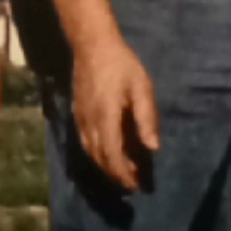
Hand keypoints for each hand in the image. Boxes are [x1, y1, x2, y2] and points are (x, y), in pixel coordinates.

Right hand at [72, 33, 159, 189]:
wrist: (92, 45)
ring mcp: (81, 118)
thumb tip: (153, 148)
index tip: (136, 185)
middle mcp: (90, 122)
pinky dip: (97, 154)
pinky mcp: (77, 113)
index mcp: (107, 118)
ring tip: (122, 172)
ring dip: (105, 166)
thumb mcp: (142, 88)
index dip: (124, 174)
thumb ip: (146, 118)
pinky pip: (85, 142)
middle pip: (100, 158)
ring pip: (91, 152)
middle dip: (116, 175)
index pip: (113, 155)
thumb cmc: (122, 65)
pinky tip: (108, 153)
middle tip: (133, 184)